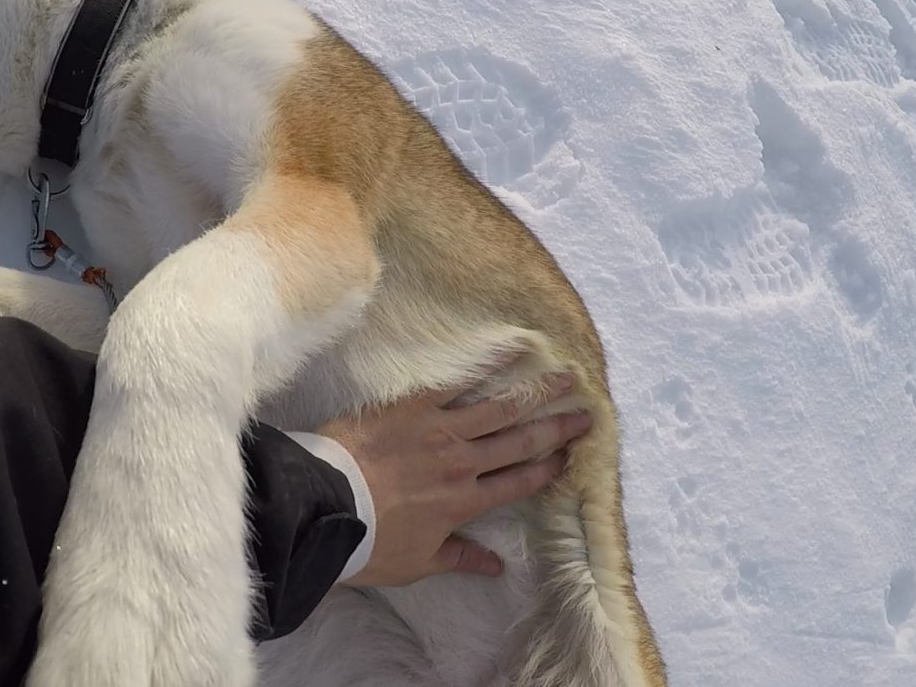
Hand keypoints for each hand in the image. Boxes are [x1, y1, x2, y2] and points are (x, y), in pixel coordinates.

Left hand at [316, 375, 589, 586]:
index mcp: (464, 502)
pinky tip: (512, 348)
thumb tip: (497, 567)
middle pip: (519, 442)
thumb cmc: (368, 539)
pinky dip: (486, 364)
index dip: (547, 469)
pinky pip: (456, 380)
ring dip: (536, 392)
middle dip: (557, 428)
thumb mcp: (416, 562)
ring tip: (566, 377)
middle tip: (588, 414)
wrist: (326, 504)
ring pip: (499, 408)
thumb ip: (458, 558)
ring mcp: (439, 429)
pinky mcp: (412, 405)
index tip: (570, 456)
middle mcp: (462, 463)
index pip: (517, 483)